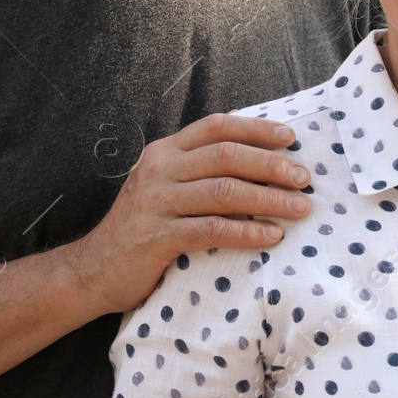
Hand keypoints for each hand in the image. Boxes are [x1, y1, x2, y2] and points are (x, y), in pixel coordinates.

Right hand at [69, 113, 311, 314]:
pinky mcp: (158, 237)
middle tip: (304, 176)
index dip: (256, 128)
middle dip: (271, 164)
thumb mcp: (163, 187)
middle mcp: (160, 170)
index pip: (216, 127)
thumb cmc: (141, 229)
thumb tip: (258, 163)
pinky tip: (271, 236)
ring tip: (300, 207)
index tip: (290, 137)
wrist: (92, 270)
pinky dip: (247, 231)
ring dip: (269, 198)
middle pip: (226, 156)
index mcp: (165, 151)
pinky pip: (212, 230)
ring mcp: (157, 202)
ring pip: (225, 191)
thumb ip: (197, 171)